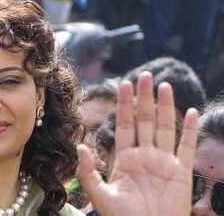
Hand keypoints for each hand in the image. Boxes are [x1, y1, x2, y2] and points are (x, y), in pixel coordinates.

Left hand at [77, 72, 198, 215]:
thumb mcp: (101, 196)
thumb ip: (88, 172)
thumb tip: (79, 147)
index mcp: (125, 159)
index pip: (125, 125)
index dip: (125, 105)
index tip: (124, 84)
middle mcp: (145, 156)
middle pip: (145, 120)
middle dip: (144, 98)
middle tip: (145, 75)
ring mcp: (164, 163)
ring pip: (164, 128)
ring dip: (165, 106)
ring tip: (165, 85)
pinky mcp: (181, 173)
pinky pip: (186, 147)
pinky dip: (190, 131)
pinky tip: (192, 112)